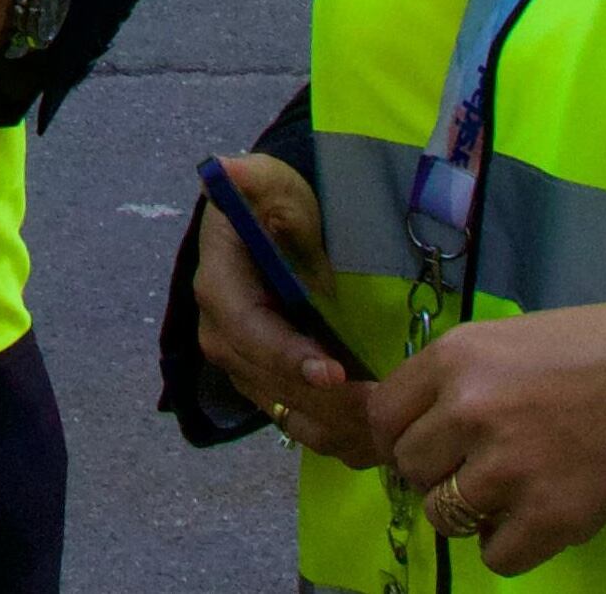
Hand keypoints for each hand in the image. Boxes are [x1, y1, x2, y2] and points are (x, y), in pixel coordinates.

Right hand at [189, 148, 383, 466]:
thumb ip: (252, 178)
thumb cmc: (276, 203)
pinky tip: (377, 436)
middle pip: (271, 383)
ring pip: (287, 413)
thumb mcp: (269, 183)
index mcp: (218, 286)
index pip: (247, 330)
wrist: (275, 227)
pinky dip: (337, 435)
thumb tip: (225, 169)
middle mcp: (222, 335)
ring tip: (388, 428)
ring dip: (336, 426)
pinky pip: (299, 424)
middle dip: (326, 402)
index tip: (334, 371)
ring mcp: (243, 366)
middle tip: (383, 410)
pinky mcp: (268, 388)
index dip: (287, 356)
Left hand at [367, 296, 605, 571]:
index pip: (385, 416)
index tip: (428, 447)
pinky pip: (495, 557)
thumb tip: (422, 426)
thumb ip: (462, 380)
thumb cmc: (603, 348)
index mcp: (455, 356)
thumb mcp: (512, 340)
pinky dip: (511, 546)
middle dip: (438, 474)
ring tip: (512, 492)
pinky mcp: (551, 517)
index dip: (403, 437)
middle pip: (409, 467)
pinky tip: (539, 518)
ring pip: (443, 515)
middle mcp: (469, 409)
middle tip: (480, 469)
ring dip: (471, 513)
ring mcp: (508, 466)